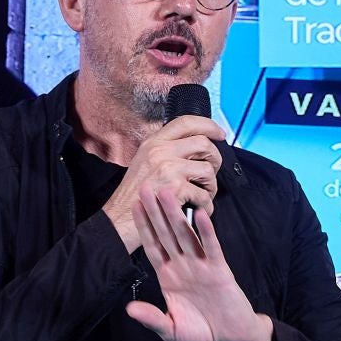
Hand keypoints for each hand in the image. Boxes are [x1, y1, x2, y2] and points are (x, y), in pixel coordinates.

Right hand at [101, 115, 224, 251]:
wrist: (120, 218)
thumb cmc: (134, 195)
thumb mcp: (143, 161)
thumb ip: (166, 150)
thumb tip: (196, 148)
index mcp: (153, 142)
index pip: (186, 122)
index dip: (208, 125)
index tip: (220, 133)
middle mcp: (160, 151)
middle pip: (203, 143)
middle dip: (214, 160)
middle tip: (210, 174)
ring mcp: (167, 168)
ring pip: (207, 169)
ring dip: (211, 185)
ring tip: (203, 194)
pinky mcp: (174, 188)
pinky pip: (204, 194)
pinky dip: (206, 205)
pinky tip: (198, 209)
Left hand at [125, 187, 283, 340]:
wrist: (231, 339)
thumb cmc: (201, 333)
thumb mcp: (171, 330)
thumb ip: (152, 319)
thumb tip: (129, 310)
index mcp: (168, 277)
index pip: (152, 247)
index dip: (142, 227)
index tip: (133, 206)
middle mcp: (183, 267)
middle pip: (166, 234)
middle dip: (155, 211)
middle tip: (146, 186)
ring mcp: (201, 266)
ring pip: (186, 235)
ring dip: (177, 214)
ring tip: (167, 192)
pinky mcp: (220, 271)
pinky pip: (212, 248)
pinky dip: (206, 232)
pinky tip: (200, 214)